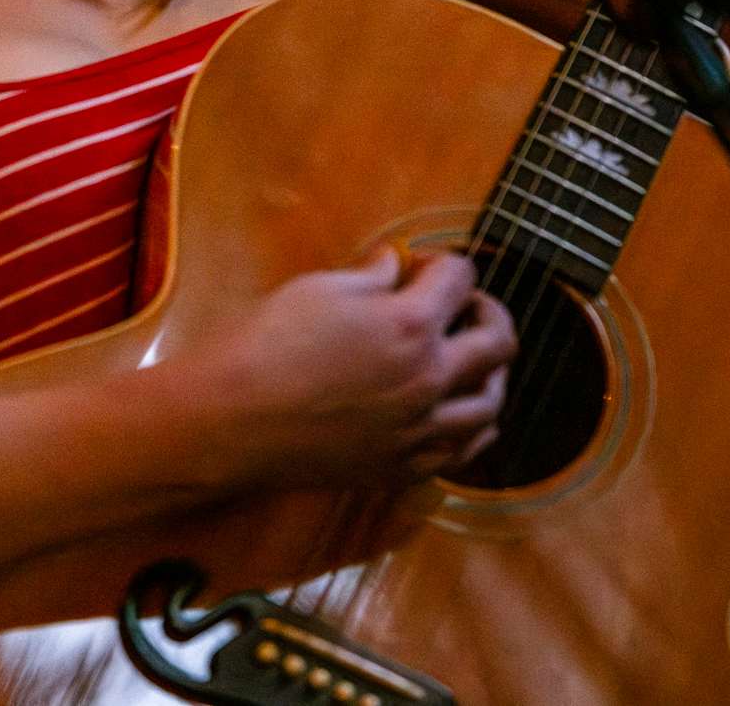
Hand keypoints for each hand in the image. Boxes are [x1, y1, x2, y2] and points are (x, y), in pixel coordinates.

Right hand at [191, 249, 516, 490]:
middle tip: (463, 307)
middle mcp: (430, 378)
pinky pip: (464, 452)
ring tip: (471, 362)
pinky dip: (473, 428)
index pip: (461, 278)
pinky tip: (459, 414)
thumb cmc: (266, 343)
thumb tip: (397, 265)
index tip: (422, 266)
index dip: (444, 263)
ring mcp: (421, 429)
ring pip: (492, 404)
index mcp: (411, 324)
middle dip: (486, 311)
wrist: (231, 420)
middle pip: (498, 342)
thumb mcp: (318, 289)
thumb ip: (371, 276)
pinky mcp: (403, 467)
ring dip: (490, 373)